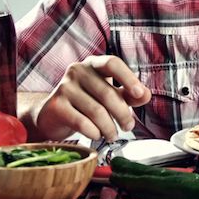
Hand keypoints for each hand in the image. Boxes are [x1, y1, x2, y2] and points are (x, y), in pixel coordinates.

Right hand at [32, 55, 150, 140]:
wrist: (52, 115)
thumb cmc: (85, 101)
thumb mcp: (109, 94)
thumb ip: (128, 94)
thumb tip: (146, 95)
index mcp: (93, 64)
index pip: (112, 63)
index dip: (128, 78)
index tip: (140, 94)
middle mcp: (77, 70)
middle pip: (107, 92)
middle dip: (122, 114)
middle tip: (128, 127)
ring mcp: (64, 87)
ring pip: (96, 110)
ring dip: (109, 127)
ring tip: (113, 135)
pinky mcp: (56, 105)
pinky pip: (81, 122)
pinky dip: (94, 132)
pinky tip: (97, 135)